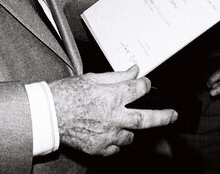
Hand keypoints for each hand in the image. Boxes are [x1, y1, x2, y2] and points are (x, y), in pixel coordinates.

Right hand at [49, 65, 177, 155]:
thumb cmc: (65, 94)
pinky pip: (115, 148)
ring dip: (131, 129)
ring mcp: (106, 135)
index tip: (146, 84)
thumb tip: (134, 71)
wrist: (47, 114)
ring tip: (124, 122)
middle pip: (145, 118)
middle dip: (163, 116)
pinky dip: (116, 141)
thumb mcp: (92, 78)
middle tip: (173, 115)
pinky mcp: (98, 148)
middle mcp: (112, 117)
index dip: (145, 84)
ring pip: (130, 136)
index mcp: (111, 96)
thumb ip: (116, 76)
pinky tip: (110, 133)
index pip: (139, 89)